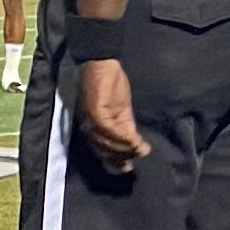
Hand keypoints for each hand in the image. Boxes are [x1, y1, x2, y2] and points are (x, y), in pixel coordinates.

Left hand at [72, 55, 146, 170]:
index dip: (115, 159)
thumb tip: (135, 144)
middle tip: (131, 166)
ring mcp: (92, 120)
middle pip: (103, 149)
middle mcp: (90, 126)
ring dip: (124, 149)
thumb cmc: (111, 82)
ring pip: (107, 143)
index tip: (128, 166)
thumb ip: (125, 126)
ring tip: (139, 151)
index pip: (102, 148)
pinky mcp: (96, 113)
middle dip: (119, 158)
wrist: (103, 63)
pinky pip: (110, 131)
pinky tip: (135, 141)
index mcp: (95, 125)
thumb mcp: (121, 108)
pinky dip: (123, 138)